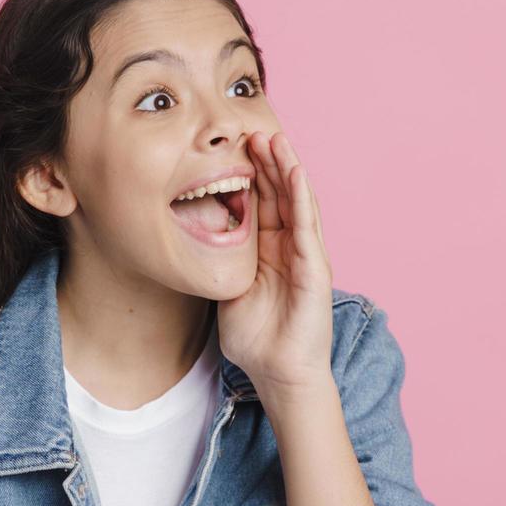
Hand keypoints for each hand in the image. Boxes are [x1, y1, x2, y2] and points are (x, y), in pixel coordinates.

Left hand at [216, 130, 334, 396]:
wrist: (278, 374)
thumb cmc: (256, 340)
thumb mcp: (228, 291)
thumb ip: (219, 265)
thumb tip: (190, 246)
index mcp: (269, 251)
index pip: (261, 203)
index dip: (250, 174)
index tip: (234, 146)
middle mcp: (290, 248)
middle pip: (280, 195)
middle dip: (268, 162)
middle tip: (252, 130)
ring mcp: (305, 257)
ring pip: (297, 203)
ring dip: (288, 170)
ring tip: (276, 140)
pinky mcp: (314, 270)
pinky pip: (307, 228)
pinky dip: (302, 199)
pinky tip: (295, 174)